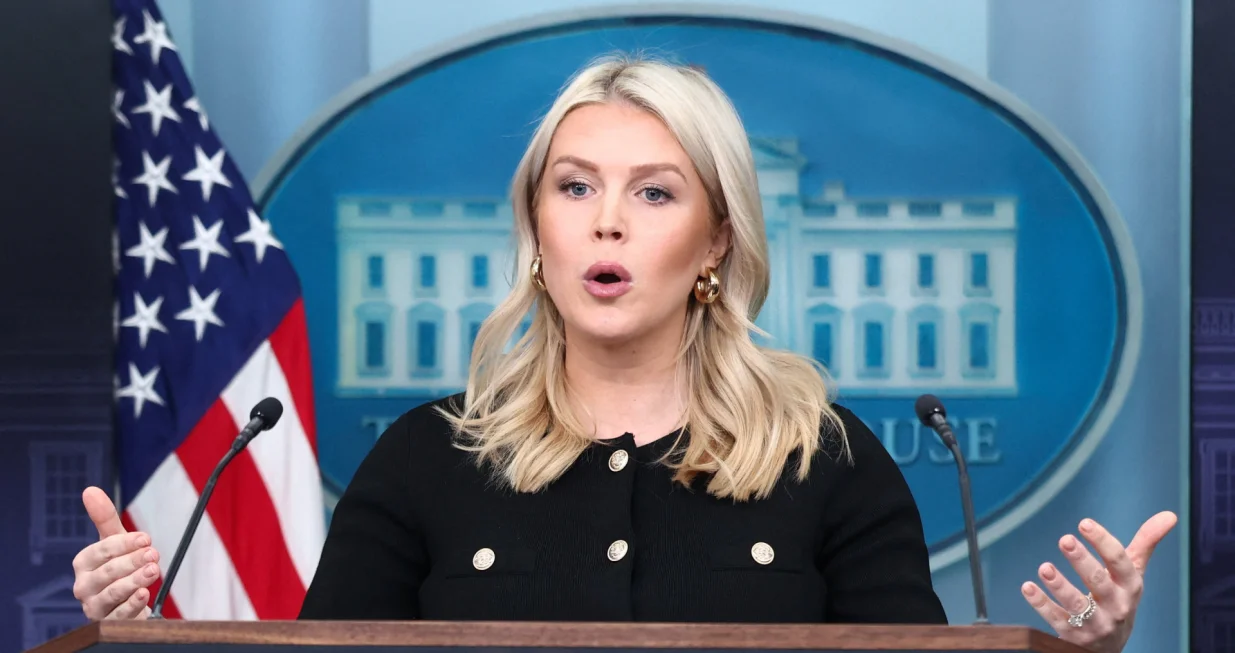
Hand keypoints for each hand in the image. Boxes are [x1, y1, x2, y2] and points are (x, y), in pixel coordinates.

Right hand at [71, 487, 159, 619]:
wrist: (127, 599)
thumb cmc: (119, 566)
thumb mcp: (115, 541)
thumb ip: (105, 518)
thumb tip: (90, 490)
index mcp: (83, 563)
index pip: (101, 551)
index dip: (124, 544)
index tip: (146, 538)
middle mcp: (83, 586)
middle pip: (108, 572)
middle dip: (132, 561)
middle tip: (153, 554)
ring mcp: (93, 606)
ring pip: (113, 593)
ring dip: (134, 581)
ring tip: (153, 571)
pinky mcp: (107, 622)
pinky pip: (118, 614)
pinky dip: (132, 604)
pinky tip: (144, 594)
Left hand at [1020, 511, 1176, 651]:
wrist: (1110, 645)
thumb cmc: (1120, 598)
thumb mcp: (1133, 573)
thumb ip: (1146, 543)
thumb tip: (1170, 515)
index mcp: (1130, 586)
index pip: (1120, 562)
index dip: (1103, 542)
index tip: (1085, 523)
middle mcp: (1116, 606)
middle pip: (1099, 582)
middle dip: (1082, 561)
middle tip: (1065, 540)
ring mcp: (1096, 623)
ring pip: (1078, 605)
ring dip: (1060, 586)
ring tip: (1045, 568)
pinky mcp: (1074, 636)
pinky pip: (1057, 620)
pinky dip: (1041, 604)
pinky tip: (1028, 587)